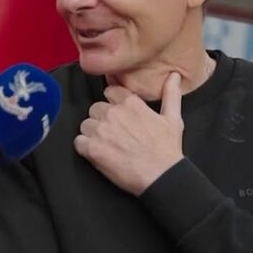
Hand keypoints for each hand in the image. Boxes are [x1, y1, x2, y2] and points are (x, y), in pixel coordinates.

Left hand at [74, 71, 184, 195]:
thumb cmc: (167, 150)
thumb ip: (171, 94)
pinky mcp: (92, 148)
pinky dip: (85, 148)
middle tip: (114, 134)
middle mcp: (113, 113)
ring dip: (92, 134)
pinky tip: (97, 154)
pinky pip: (78, 142)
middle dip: (102, 120)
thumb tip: (174, 76)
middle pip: (95, 109)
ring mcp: (101, 131)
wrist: (161, 176)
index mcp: (130, 103)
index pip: (109, 92)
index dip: (112, 103)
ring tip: (106, 145)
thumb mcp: (173, 119)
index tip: (117, 115)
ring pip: (85, 125)